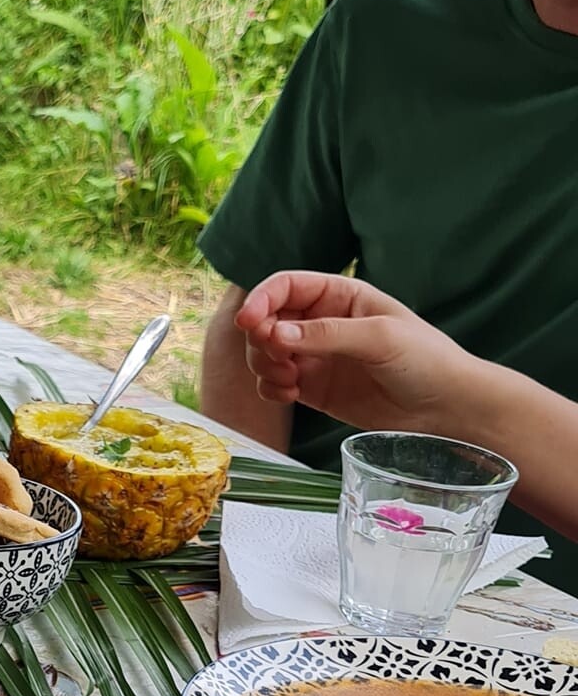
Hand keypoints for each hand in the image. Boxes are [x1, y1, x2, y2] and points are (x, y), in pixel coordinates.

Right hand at [235, 273, 480, 431]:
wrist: (446, 407)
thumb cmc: (425, 360)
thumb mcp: (379, 337)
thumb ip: (326, 335)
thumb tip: (275, 334)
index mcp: (340, 296)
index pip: (286, 287)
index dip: (261, 299)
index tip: (248, 321)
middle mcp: (322, 324)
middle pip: (267, 320)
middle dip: (261, 339)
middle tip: (278, 359)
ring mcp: (316, 357)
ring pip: (265, 353)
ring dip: (264, 365)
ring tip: (289, 380)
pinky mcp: (314, 389)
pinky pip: (275, 384)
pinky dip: (271, 389)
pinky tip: (290, 395)